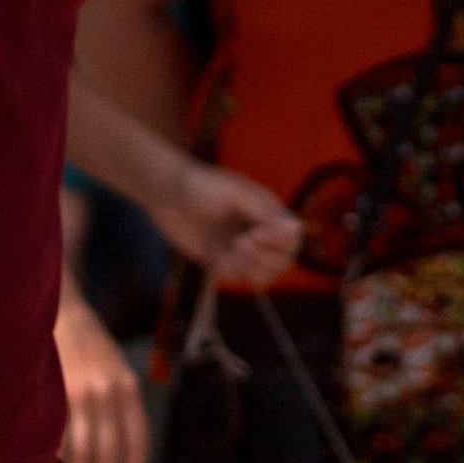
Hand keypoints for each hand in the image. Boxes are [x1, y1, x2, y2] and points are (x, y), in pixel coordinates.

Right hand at [55, 278, 149, 462]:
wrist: (59, 307)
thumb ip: (119, 395)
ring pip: (84, 449)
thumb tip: (118, 437)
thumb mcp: (114, 363)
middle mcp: (109, 391)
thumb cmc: (85, 338)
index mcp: (128, 385)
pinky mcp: (57, 392)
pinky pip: (60, 436)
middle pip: (111, 451)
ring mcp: (82, 392)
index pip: (138, 438)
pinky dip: (57, 456)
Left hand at [141, 157, 302, 289]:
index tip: (255, 233)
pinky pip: (238, 276)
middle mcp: (260, 231)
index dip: (280, 242)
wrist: (166, 194)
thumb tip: (297, 228)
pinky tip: (217, 257)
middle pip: (284, 260)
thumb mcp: (237, 194)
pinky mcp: (223, 260)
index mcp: (268, 212)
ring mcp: (242, 248)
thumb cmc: (202, 186)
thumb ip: (267, 213)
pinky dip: (231, 270)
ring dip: (251, 267)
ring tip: (232, 249)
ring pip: (264, 274)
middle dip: (266, 257)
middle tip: (241, 242)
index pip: (293, 238)